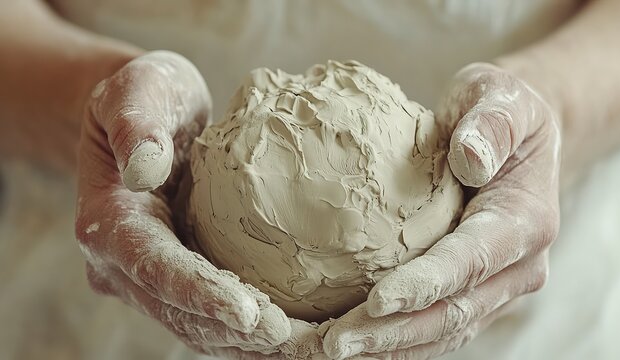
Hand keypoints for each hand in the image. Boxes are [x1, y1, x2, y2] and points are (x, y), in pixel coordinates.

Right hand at [74, 51, 291, 354]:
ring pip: (197, 326)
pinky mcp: (176, 276)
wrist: (146, 114)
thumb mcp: (139, 88)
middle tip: (301, 343)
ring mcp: (149, 276)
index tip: (253, 314)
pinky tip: (295, 333)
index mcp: (109, 221)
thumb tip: (143, 168)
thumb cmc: (147, 94)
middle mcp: (123, 262)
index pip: (155, 267)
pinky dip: (250, 331)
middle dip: (239, 334)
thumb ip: (136, 123)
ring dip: (250, 343)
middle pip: (180, 313)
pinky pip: (211, 314)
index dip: (201, 294)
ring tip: (309, 347)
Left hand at [321, 63, 560, 358]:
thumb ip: (491, 125)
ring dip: (387, 347)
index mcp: (525, 221)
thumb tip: (470, 158)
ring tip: (328, 352)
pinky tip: (353, 342)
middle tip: (333, 345)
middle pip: (452, 314)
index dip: (425, 285)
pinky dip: (394, 340)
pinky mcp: (472, 291)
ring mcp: (495, 286)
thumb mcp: (500, 96)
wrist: (518, 136)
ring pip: (442, 332)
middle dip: (393, 334)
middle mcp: (517, 267)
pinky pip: (434, 326)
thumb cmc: (502, 111)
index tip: (377, 302)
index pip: (470, 262)